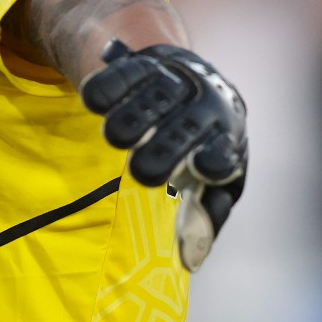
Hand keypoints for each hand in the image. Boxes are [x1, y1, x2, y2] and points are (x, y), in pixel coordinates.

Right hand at [81, 40, 247, 269]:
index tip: (199, 171)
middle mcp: (205, 104)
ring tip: (115, 137)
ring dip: (132, 120)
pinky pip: (121, 74)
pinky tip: (95, 102)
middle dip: (164, 151)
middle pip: (185, 129)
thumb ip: (208, 211)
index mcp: (227, 134)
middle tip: (142, 173)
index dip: (214, 161)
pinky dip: (106, 87)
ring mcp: (174, 80)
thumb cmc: (204, 138)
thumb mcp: (217, 172)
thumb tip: (189, 258)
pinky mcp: (143, 63)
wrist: (187, 73)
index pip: (224, 151)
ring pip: (152, 100)